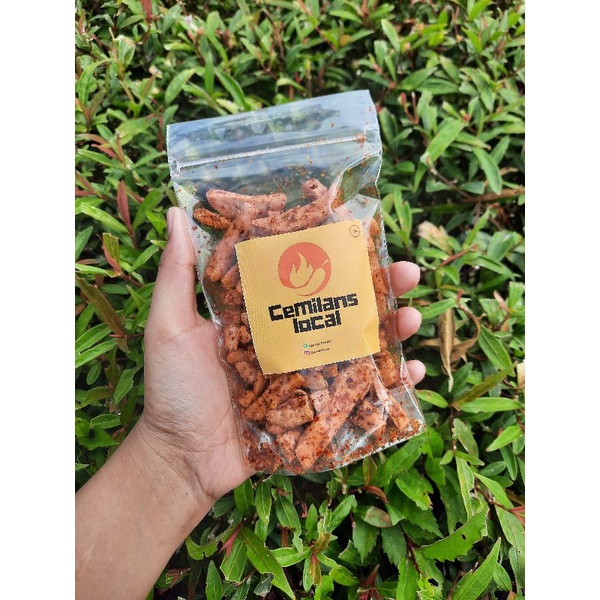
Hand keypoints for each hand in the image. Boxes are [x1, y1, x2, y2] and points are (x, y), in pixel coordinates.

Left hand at [139, 207, 425, 502]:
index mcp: (262, 311)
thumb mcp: (170, 326)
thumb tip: (176, 210)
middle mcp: (290, 336)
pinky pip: (360, 393)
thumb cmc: (173, 390)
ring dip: (392, 329)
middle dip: (378, 286)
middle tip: (408, 271)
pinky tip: (413, 370)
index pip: (305, 272)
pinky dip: (390, 384)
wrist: (183, 458)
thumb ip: (179, 272)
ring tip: (413, 316)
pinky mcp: (318, 409)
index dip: (334, 251)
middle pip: (342, 304)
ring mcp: (308, 372)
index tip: (362, 230)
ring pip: (359, 344)